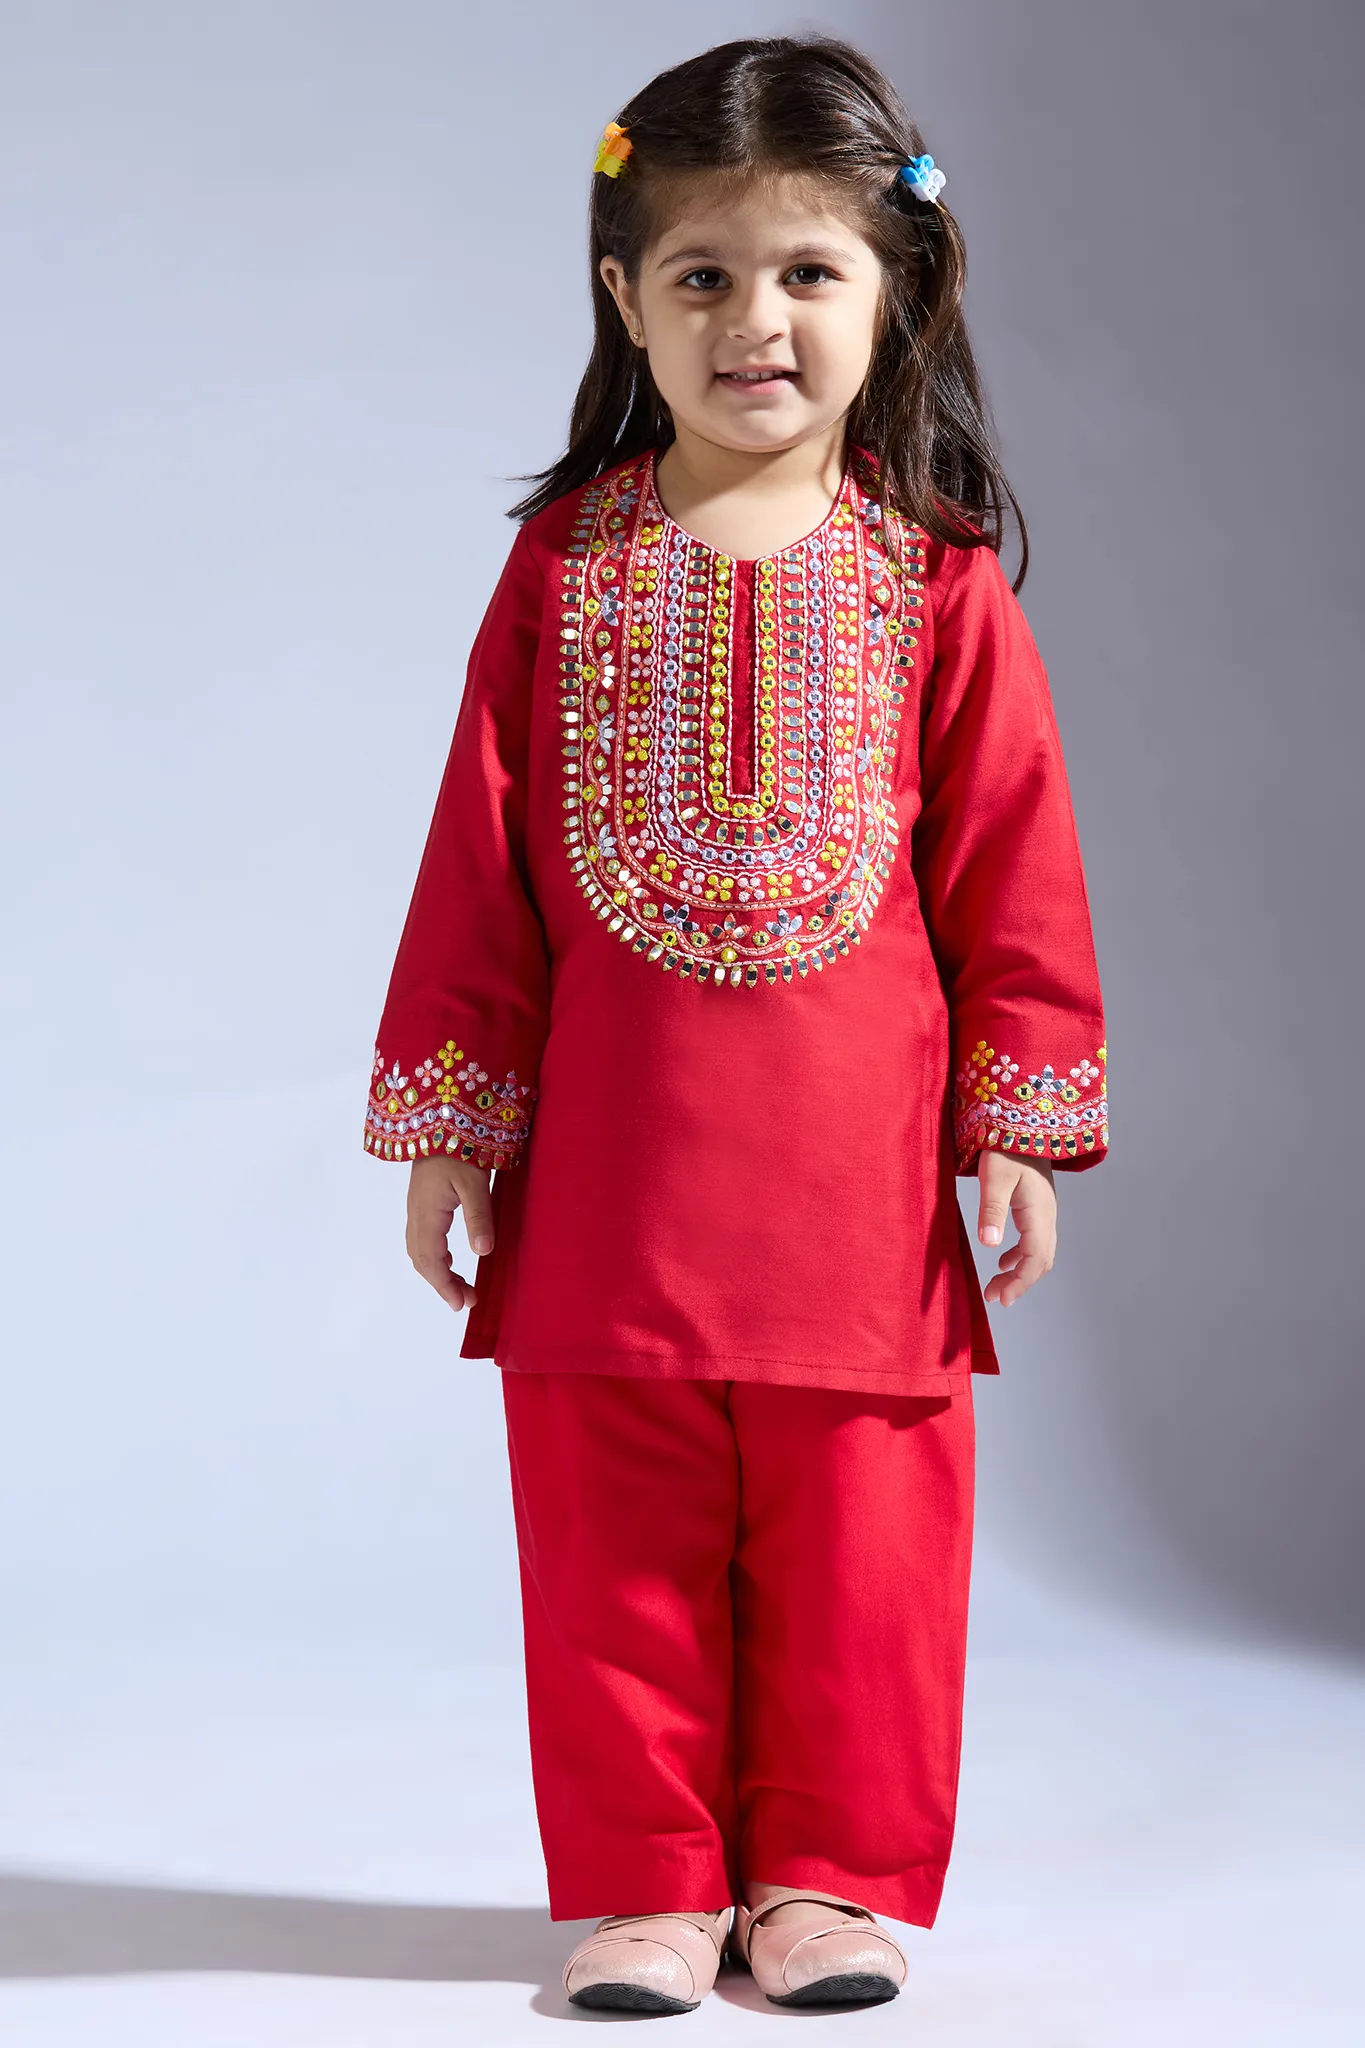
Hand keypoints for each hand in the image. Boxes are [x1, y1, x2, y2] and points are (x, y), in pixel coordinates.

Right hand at [405, 1155, 494, 1312]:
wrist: (438, 1121)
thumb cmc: (459, 1149)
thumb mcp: (474, 1183)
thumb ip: (479, 1217)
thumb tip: (484, 1252)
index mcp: (427, 1215)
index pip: (431, 1260)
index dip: (445, 1285)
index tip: (462, 1303)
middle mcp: (416, 1215)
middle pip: (422, 1260)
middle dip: (443, 1284)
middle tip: (467, 1300)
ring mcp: (416, 1209)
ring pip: (420, 1251)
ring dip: (438, 1272)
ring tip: (460, 1287)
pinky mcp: (421, 1203)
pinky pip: (422, 1239)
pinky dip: (433, 1257)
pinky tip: (448, 1260)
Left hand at [976, 1150, 1055, 1306]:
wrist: (1025, 1122)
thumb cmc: (1006, 1145)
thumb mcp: (994, 1177)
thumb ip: (992, 1210)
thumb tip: (990, 1245)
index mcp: (1039, 1212)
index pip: (1035, 1258)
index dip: (1020, 1283)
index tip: (1001, 1300)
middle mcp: (1047, 1215)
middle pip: (1040, 1260)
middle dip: (1020, 1283)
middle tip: (995, 1298)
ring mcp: (1045, 1210)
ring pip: (1039, 1251)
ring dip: (1021, 1272)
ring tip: (997, 1286)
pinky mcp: (1037, 1205)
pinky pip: (1034, 1239)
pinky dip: (1021, 1255)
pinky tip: (1004, 1261)